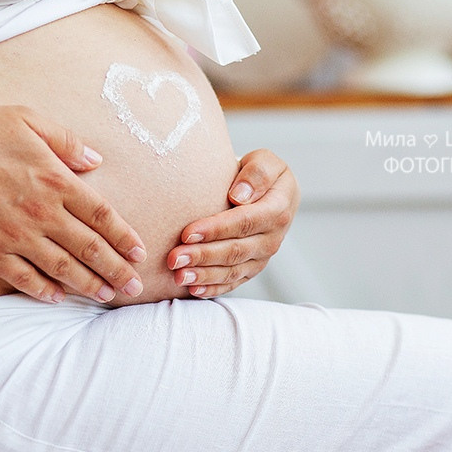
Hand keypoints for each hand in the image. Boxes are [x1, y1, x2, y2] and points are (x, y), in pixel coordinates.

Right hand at [0, 101, 145, 302]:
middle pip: (90, 248)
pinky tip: (58, 298)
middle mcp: (42, 212)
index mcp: (55, 180)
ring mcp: (15, 236)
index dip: (125, 237)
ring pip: (62, 268)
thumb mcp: (27, 119)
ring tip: (107, 296)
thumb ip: (67, 142)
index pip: (103, 216)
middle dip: (117, 270)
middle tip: (135, 287)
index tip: (140, 252)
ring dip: (89, 285)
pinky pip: (24, 278)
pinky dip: (44, 291)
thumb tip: (96, 161)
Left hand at [167, 149, 298, 297]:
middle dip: (203, 256)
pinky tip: (192, 290)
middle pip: (236, 250)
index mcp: (278, 209)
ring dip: (204, 275)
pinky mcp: (252, 268)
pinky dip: (213, 288)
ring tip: (178, 276)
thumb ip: (257, 173)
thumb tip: (239, 196)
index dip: (216, 229)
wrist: (267, 192)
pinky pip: (233, 282)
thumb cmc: (259, 174)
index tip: (187, 232)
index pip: (245, 221)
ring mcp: (262, 257)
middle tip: (173, 258)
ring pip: (233, 270)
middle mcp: (273, 237)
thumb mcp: (264, 161)